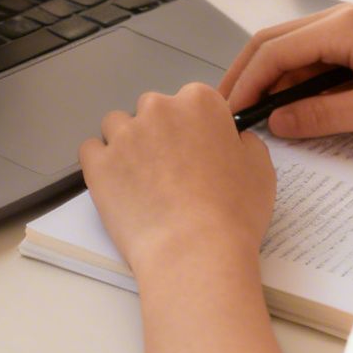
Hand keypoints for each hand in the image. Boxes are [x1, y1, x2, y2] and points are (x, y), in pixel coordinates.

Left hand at [80, 82, 274, 272]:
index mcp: (200, 103)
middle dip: (160, 133)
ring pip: (118, 125)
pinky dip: (101, 163)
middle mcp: (159, 109)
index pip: (193, 101)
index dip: (196, 128)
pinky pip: (92, 150)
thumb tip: (234, 140)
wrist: (194, 252)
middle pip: (153, 110)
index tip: (198, 151)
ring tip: (142, 180)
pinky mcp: (98, 163)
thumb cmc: (232, 214)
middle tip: (172, 170)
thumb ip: (245, 143)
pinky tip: (118, 184)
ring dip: (128, 144)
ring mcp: (125, 135)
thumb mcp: (261, 170)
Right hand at [220, 4, 352, 139]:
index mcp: (342, 28)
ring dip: (271, 81)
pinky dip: (295, 83)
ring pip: (293, 52)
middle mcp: (341, 22)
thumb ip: (322, 115)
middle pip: (275, 44)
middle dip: (247, 76)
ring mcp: (351, 33)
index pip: (273, 50)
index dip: (246, 82)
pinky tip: (291, 109)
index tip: (230, 113)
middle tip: (229, 112)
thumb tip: (277, 122)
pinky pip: (315, 62)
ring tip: (255, 116)